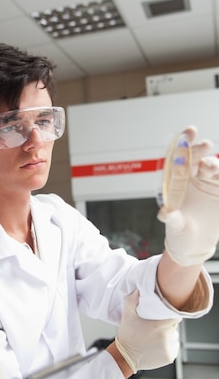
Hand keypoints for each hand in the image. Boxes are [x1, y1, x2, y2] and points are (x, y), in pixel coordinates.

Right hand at [115, 290, 180, 373]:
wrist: (125, 356)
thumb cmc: (127, 335)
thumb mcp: (127, 314)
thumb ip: (133, 299)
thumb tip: (139, 289)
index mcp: (160, 325)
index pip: (175, 316)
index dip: (171, 314)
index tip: (165, 315)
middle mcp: (167, 337)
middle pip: (174, 327)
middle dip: (167, 326)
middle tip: (155, 327)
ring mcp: (169, 348)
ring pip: (174, 337)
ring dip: (168, 336)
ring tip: (155, 338)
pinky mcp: (170, 357)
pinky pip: (173, 348)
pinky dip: (168, 347)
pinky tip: (156, 346)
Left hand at [157, 125, 218, 265]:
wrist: (194, 246)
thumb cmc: (179, 234)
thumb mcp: (175, 228)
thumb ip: (172, 219)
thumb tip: (165, 214)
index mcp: (176, 182)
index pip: (179, 158)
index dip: (183, 143)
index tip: (189, 132)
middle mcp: (192, 178)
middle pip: (196, 158)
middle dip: (199, 150)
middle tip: (204, 146)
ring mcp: (208, 183)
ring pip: (212, 166)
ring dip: (212, 163)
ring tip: (209, 166)